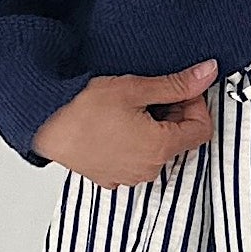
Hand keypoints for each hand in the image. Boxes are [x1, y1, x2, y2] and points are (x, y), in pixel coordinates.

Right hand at [32, 58, 219, 185]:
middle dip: (174, 115)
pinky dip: (134, 142)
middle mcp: (148, 169)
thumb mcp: (136, 88)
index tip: (179, 89)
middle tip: (152, 94)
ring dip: (154, 128)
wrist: (43, 122)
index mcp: (160, 148)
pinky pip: (135, 160)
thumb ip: (177, 84)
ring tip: (130, 108)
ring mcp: (129, 177)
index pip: (202, 129)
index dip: (195, 105)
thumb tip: (207, 74)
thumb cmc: (82, 107)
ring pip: (158, 150)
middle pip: (180, 140)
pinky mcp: (111, 178)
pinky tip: (116, 124)